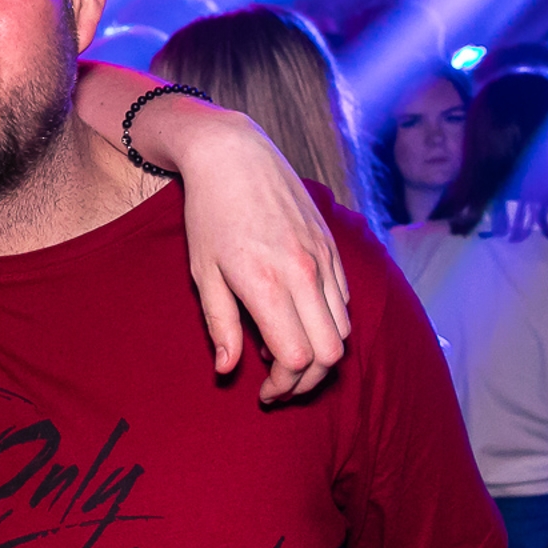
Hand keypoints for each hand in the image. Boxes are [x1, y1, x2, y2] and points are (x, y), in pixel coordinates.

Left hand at [168, 109, 350, 401]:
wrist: (234, 155)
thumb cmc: (209, 215)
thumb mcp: (203, 272)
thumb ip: (220, 325)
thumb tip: (229, 371)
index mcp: (267, 284)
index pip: (296, 359)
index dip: (284, 386)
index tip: (265, 393)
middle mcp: (305, 274)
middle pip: (330, 354)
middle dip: (308, 381)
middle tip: (279, 385)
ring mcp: (325, 259)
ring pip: (344, 330)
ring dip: (320, 354)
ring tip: (282, 351)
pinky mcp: (334, 246)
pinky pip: (345, 301)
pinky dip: (328, 324)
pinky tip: (296, 320)